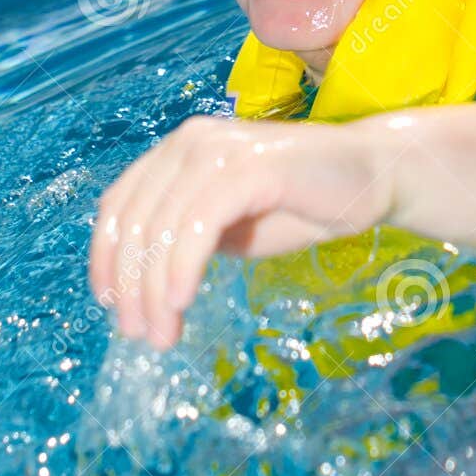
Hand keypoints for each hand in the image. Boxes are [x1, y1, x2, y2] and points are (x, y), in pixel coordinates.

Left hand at [88, 113, 393, 349]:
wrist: (371, 176)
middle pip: (134, 219)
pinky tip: (181, 302)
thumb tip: (137, 283)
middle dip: (129, 285)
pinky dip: (182, 267)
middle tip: (139, 334)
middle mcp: (190, 141)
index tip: (110, 306)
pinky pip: (199, 224)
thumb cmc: (300, 204)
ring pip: (161, 226)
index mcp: (177, 151)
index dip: (104, 258)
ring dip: (153, 288)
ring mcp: (219, 149)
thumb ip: (183, 239)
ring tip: (161, 334)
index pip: (118, 204)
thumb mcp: (228, 226)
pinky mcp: (250, 167)